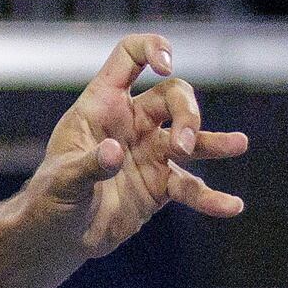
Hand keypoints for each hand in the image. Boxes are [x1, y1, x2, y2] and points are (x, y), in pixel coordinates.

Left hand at [23, 34, 246, 259]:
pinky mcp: (160, 185)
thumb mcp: (61, 181)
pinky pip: (191, 187)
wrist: (57, 238)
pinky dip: (210, 198)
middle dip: (187, 115)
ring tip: (238, 145)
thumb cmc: (49, 199)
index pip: (129, 57)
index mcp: (101, 105)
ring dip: (213, 142)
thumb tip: (115, 153)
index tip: (166, 66)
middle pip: (173, 96)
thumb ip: (87, 166)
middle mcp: (131, 122)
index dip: (151, 49)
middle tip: (183, 148)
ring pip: (191, 138)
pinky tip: (232, 206)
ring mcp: (149, 152)